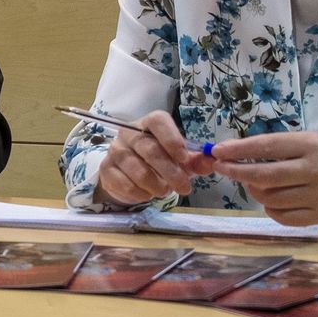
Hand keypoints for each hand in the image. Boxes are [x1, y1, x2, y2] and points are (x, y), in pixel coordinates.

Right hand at [95, 110, 214, 206]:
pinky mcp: (106, 169)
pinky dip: (140, 194)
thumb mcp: (179, 159)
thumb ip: (195, 160)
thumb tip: (211, 163)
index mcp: (148, 124)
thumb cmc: (157, 160)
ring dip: (156, 185)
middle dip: (171, 172)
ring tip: (165, 192)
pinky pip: (124, 184)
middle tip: (184, 188)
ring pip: (137, 170)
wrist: (127, 172)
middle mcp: (129, 133)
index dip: (172, 139)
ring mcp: (115, 151)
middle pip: (150, 149)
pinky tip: (147, 195)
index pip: (158, 122)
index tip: (185, 158)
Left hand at [210, 132, 317, 228]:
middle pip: (264, 176)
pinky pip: (280, 216)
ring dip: (254, 189)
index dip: (239, 150)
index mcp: (312, 146)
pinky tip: (274, 199)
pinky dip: (269, 207)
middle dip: (236, 171)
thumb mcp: (308, 141)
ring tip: (256, 182)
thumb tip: (230, 152)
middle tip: (221, 167)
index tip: (217, 151)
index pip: (267, 147)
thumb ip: (275, 147)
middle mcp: (316, 171)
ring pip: (268, 197)